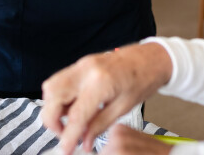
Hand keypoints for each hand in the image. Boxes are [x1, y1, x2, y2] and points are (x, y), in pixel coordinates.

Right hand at [41, 43, 172, 154]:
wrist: (151, 58)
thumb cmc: (144, 79)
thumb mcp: (124, 107)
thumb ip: (100, 125)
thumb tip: (84, 142)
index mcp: (100, 82)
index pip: (75, 114)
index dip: (68, 136)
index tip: (66, 149)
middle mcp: (86, 70)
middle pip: (53, 95)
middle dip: (52, 120)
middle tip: (66, 134)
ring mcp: (81, 64)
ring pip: (51, 86)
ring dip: (54, 107)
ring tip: (71, 121)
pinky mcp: (81, 63)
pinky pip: (60, 80)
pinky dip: (60, 97)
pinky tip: (75, 107)